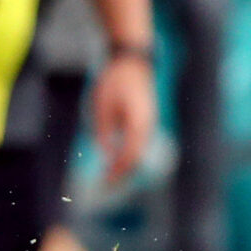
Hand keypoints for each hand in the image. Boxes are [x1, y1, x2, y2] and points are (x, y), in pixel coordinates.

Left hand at [91, 49, 155, 187]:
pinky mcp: (144, 122)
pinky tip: (116, 163)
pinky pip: (137, 144)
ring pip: (139, 152)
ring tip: (110, 180)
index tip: (105, 182)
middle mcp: (148, 125)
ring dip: (125, 167)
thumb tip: (106, 154)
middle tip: (105, 187)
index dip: (119, 170)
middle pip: (137, 157)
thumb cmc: (114, 81)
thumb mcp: (102, 105)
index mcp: (139, 122)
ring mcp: (148, 124)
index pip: (130, 154)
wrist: (131, 63)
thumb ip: (104, 130)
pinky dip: (127, 156)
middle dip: (122, 173)